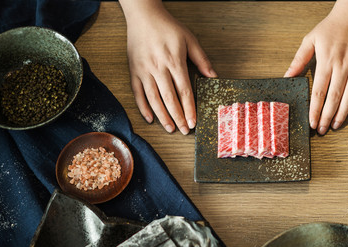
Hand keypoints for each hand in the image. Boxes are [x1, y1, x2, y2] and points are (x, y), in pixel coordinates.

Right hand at [120, 0, 215, 133]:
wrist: (143, 16)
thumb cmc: (167, 27)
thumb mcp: (189, 39)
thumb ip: (202, 59)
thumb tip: (213, 76)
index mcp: (174, 61)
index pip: (184, 91)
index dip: (189, 109)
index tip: (193, 122)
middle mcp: (158, 68)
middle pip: (169, 99)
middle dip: (178, 117)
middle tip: (184, 130)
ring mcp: (144, 70)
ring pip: (153, 99)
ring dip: (162, 116)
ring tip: (170, 128)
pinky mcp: (133, 71)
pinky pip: (137, 93)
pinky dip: (143, 107)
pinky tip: (150, 118)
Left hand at [285, 0, 347, 134]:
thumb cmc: (331, 27)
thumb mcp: (310, 39)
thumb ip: (299, 60)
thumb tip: (287, 76)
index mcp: (327, 61)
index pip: (319, 91)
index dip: (315, 109)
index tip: (312, 122)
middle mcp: (343, 66)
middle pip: (334, 97)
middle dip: (327, 116)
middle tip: (322, 130)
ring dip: (343, 113)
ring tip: (336, 126)